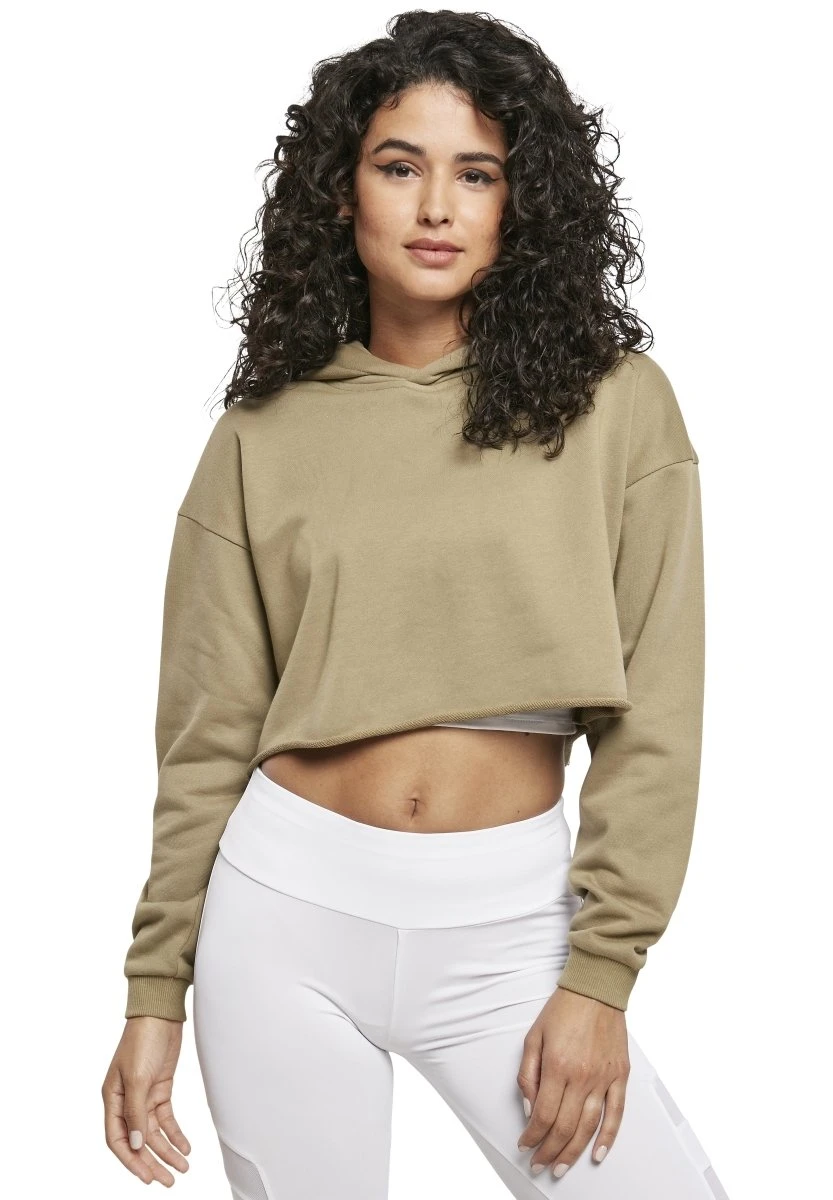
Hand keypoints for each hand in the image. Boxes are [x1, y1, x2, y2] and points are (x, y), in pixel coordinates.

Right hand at [102, 1015, 190, 1186]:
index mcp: (112, 1098)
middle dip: (153, 1162)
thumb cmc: (142, 1040)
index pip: (118, 1139)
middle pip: (138, 1141)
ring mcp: (143, 1095)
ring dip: (168, 1151)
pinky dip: (175, 1133)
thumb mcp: (138, 1077)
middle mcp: (126, 1101)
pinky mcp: (160, 1089)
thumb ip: (136, 1112)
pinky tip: (185, 1146)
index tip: (148, 1178)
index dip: (132, 1161)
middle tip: (169, 1181)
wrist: (161, 1013)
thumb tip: (137, 1145)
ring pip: (154, 1132)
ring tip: (183, 1168)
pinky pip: (166, 1118)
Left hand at [516, 986, 629, 1177]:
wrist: (596, 989)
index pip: (544, 1114)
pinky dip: (608, 1137)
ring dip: (574, 1152)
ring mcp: (604, 1078)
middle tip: (540, 1164)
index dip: (533, 1136)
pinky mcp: (620, 1076)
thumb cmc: (562, 1010)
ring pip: (589, 1126)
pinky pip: (616, 1114)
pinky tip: (597, 1153)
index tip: (525, 1145)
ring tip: (561, 1167)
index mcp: (558, 1065)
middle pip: (565, 1126)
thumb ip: (528, 1074)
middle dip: (550, 1151)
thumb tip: (530, 1108)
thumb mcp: (533, 1037)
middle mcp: (582, 1076)